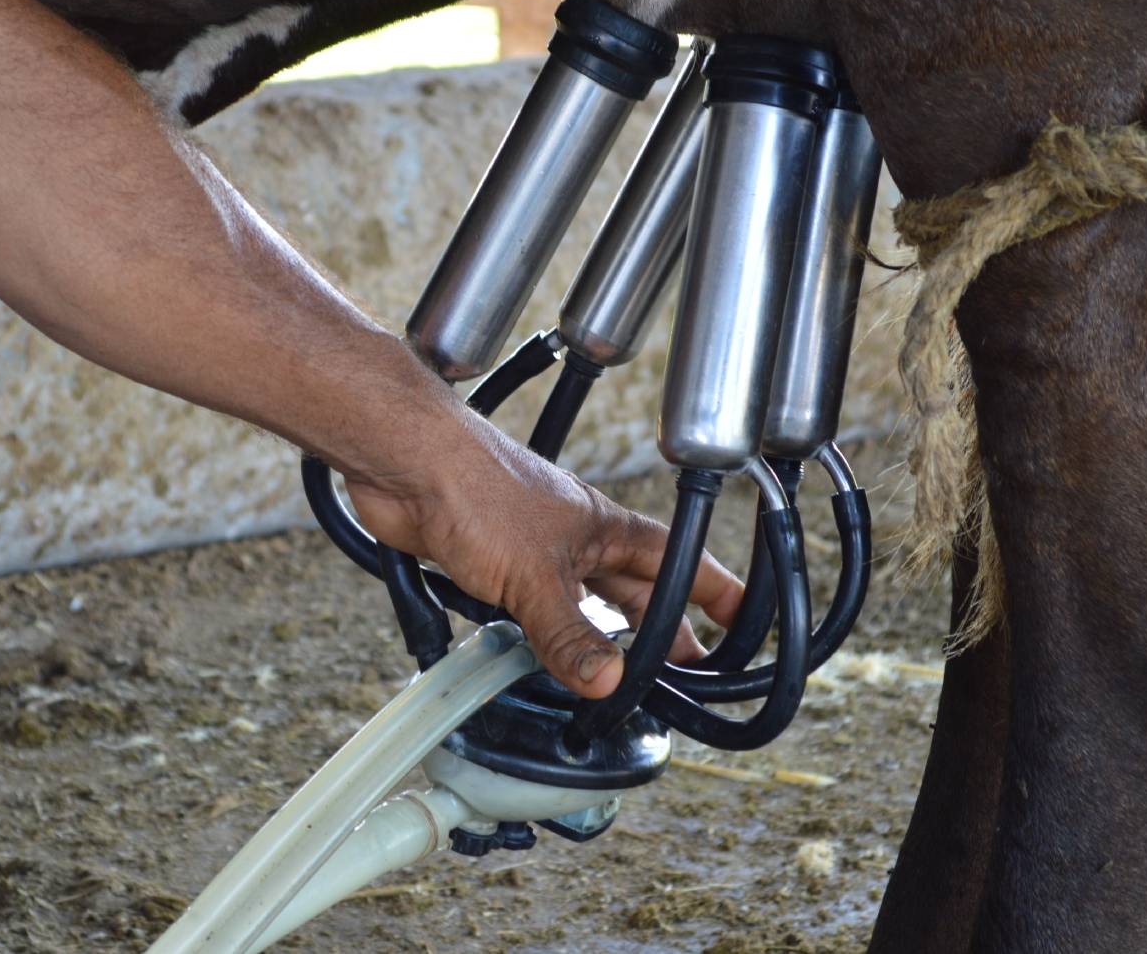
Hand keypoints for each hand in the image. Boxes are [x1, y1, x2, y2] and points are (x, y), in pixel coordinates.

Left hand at [342, 413, 741, 697]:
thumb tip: (610, 681)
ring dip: (596, 636)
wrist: (406, 464)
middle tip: (681, 670)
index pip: (677, 561)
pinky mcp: (489, 565)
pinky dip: (538, 637)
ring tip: (616, 675)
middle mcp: (576, 539)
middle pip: (632, 590)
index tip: (741, 619)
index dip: (712, 589)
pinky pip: (528, 609)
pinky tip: (537, 657)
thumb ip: (571, 634)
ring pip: (579, 602)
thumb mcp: (535, 576)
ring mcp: (532, 552)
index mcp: (606, 528)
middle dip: (658, 629)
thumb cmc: (478, 485)